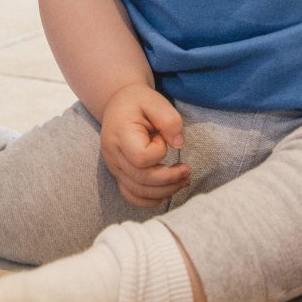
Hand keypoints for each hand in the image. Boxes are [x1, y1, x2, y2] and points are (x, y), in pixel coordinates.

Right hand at [99, 82, 188, 206]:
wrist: (119, 104)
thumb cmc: (138, 102)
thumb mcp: (155, 101)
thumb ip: (169, 120)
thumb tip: (178, 144)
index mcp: (120, 135)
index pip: (141, 157)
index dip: (158, 152)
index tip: (162, 138)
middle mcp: (113, 155)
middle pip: (141, 180)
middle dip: (169, 179)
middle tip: (187, 171)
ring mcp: (114, 167)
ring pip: (137, 192)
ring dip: (164, 191)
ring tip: (182, 181)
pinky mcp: (119, 174)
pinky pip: (132, 196)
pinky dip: (150, 199)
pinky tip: (166, 191)